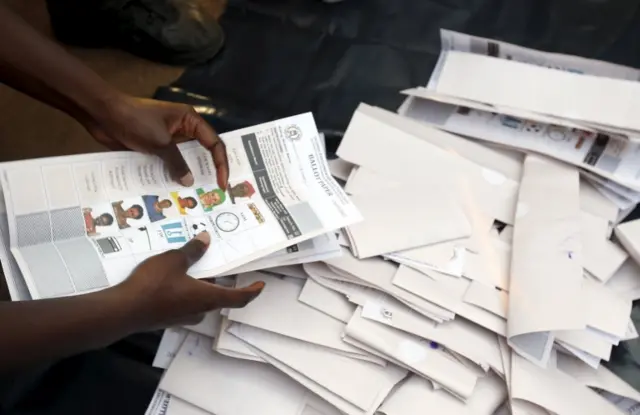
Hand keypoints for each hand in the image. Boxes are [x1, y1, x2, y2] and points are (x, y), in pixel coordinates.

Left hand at [83, 95, 228, 188]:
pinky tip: (173, 189)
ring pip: (186, 159)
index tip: (222, 183)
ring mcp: (169, 138)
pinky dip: (172, 174)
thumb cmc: (135, 121)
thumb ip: (177, 163)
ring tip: (195, 195)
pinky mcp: (156, 146)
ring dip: (189, 174)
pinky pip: (170, 162)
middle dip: (209, 171)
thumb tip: (190, 181)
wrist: (102, 114)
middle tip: (214, 192)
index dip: (221, 164)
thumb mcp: (159, 143)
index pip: (214, 143)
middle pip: (203, 151)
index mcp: (190, 120)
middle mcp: (184, 128)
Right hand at [115, 232, 264, 328]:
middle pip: (219, 298)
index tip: (260, 285)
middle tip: (222, 266)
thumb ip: (192, 250)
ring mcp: (183, 318)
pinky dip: (186, 291)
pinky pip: (184, 303)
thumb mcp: (174, 260)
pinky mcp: (168, 318)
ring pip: (200, 301)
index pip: (239, 298)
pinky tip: (174, 278)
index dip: (252, 291)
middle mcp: (199, 311)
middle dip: (222, 283)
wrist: (123, 311)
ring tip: (195, 267)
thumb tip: (205, 239)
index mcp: (207, 298)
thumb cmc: (153, 285)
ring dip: (202, 286)